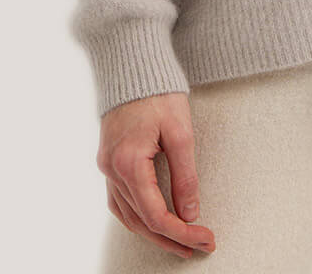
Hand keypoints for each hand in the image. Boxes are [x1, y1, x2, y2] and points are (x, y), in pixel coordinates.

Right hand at [97, 92, 216, 258]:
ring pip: (127, 215)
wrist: (133, 64)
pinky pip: (119, 200)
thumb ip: (185, 176)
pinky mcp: (108, 160)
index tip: (205, 238)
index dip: (182, 232)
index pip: (155, 215)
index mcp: (128, 163)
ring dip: (153, 232)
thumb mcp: (180, 133)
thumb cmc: (159, 92)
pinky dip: (137, 216)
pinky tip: (153, 221)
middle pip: (140, 221)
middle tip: (199, 247)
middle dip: (171, 239)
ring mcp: (106, 166)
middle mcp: (111, 169)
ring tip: (181, 242)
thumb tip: (190, 213)